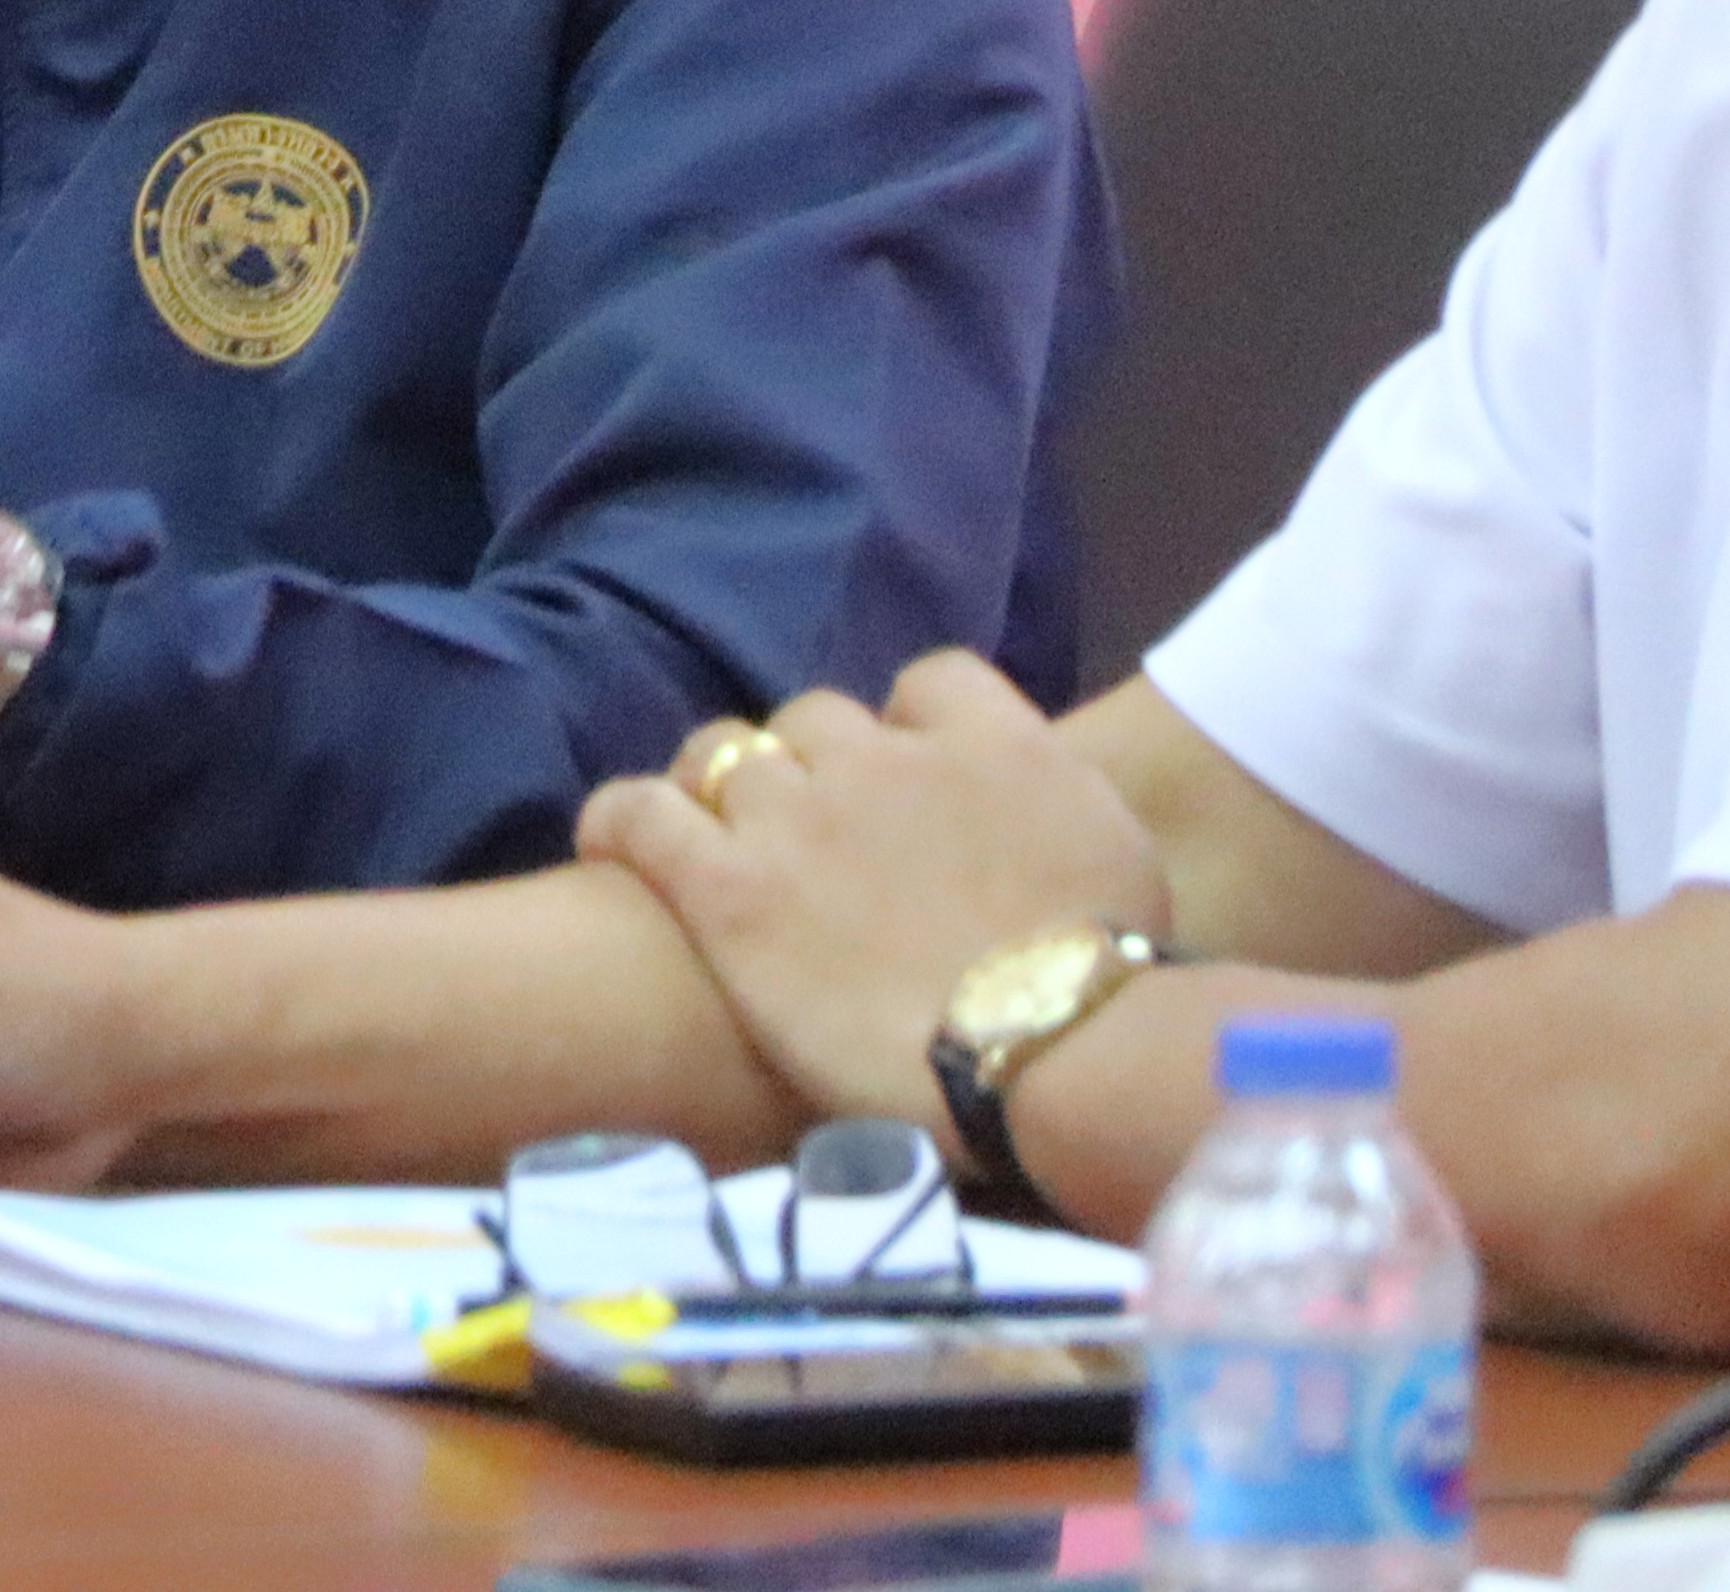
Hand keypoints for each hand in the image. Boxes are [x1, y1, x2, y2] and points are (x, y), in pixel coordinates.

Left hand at [578, 649, 1172, 1128]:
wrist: (1053, 1048)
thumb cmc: (1110, 983)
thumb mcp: (1117, 861)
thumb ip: (1054, 812)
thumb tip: (1032, 830)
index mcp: (989, 742)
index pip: (928, 681)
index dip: (909, 730)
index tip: (911, 786)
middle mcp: (883, 758)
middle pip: (816, 719)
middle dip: (812, 768)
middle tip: (820, 851)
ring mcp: (797, 817)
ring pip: (724, 754)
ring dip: (720, 793)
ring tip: (722, 851)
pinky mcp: (729, 890)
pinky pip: (641, 815)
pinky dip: (620, 819)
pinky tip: (612, 841)